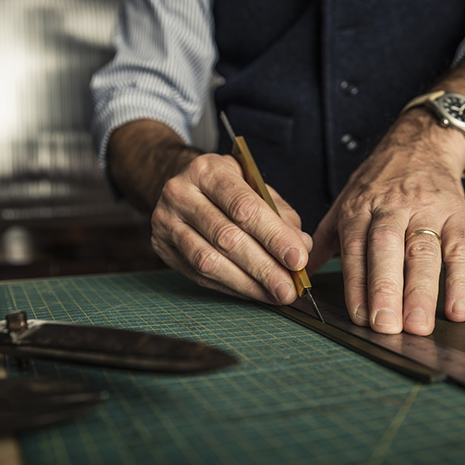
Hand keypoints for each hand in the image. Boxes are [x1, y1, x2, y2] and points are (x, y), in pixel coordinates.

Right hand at [150, 153, 312, 303]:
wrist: (181, 186)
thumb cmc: (226, 187)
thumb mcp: (254, 186)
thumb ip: (280, 215)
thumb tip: (302, 246)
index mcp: (208, 170)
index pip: (244, 207)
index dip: (273, 236)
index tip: (298, 259)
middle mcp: (180, 193)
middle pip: (226, 237)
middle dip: (263, 267)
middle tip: (289, 288)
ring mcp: (166, 221)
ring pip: (208, 261)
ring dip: (247, 283)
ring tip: (274, 294)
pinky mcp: (162, 247)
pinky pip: (198, 275)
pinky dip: (230, 287)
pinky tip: (253, 291)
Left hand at [308, 111, 464, 335]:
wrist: (421, 144)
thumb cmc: (378, 183)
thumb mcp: (345, 203)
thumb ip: (325, 242)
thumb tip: (298, 275)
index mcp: (359, 209)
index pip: (355, 249)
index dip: (356, 284)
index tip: (359, 316)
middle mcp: (391, 208)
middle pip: (387, 249)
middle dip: (385, 289)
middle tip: (386, 325)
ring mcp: (426, 210)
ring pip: (424, 252)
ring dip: (421, 291)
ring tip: (419, 325)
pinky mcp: (457, 214)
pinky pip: (461, 250)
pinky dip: (462, 281)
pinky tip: (458, 309)